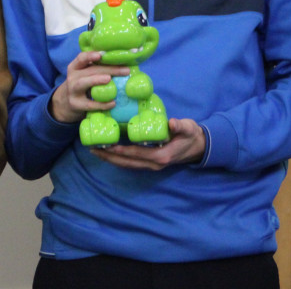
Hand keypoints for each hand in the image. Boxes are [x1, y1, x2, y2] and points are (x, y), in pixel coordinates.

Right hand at [51, 51, 128, 122]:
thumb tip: (124, 65)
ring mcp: (72, 91)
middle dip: (107, 69)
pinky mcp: (76, 104)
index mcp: (75, 67)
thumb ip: (97, 69)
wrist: (66, 103)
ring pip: (82, 83)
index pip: (81, 58)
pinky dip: (101, 104)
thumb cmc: (82, 86)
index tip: (101, 55)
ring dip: (95, 80)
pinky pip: (89, 104)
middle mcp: (72, 77)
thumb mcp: (84, 75)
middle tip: (125, 70)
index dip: (90, 56)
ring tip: (108, 79)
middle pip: (89, 70)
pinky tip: (112, 103)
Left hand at [91, 118, 205, 169]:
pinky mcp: (150, 163)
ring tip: (95, 151)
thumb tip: (172, 123)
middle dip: (109, 156)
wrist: (198, 147)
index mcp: (161, 156)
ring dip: (111, 159)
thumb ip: (180, 126)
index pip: (136, 154)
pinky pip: (130, 163)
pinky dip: (118, 159)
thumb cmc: (191, 135)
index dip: (121, 150)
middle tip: (92, 149)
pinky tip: (108, 153)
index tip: (107, 146)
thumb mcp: (188, 128)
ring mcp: (151, 166)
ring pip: (127, 165)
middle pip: (127, 162)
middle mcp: (154, 164)